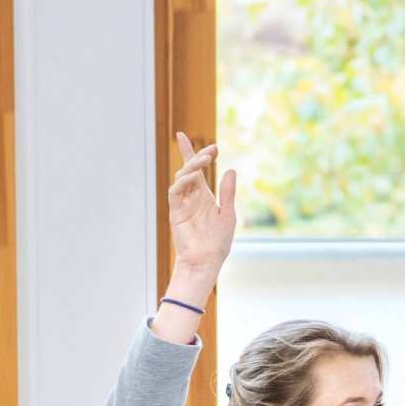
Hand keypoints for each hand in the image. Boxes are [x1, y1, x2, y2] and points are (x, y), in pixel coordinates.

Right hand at [168, 132, 236, 290]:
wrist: (206, 261)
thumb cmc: (218, 242)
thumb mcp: (227, 214)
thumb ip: (227, 193)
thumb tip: (230, 169)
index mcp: (204, 197)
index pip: (197, 171)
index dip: (197, 154)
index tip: (209, 144)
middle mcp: (191, 197)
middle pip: (188, 169)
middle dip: (194, 155)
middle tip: (210, 149)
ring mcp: (182, 204)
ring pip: (182, 178)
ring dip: (192, 166)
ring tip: (206, 159)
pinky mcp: (175, 212)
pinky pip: (174, 192)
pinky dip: (182, 182)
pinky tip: (191, 176)